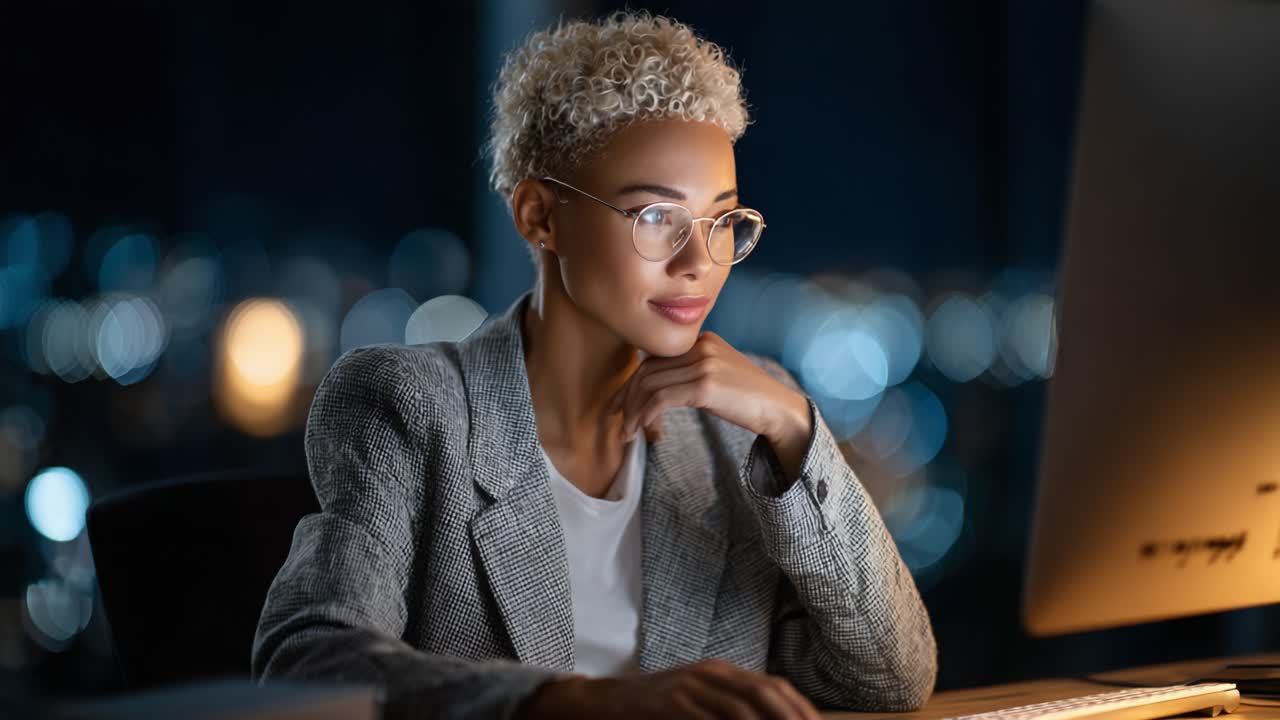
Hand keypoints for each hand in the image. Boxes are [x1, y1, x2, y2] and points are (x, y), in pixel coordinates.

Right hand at [517, 659, 821, 719]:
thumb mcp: (698, 700)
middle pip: (765, 694)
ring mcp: (689, 687)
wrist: (604, 703)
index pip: (775, 687)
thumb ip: (730, 706)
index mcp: (721, 671)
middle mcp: (709, 673)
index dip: (802, 710)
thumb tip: (775, 717)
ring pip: (741, 710)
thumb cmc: (656, 709)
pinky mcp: (670, 705)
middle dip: (793, 719)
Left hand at [609, 332, 812, 478]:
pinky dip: (645, 414)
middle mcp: (700, 346)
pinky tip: (641, 428)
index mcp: (702, 339)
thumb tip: (654, 390)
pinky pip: (662, 398)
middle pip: (647, 369)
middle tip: (615, 420)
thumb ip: (689, 373)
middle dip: (626, 397)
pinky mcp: (705, 385)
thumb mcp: (716, 375)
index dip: (631, 382)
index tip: (619, 404)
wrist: (778, 409)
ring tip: (627, 432)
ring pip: (650, 384)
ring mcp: (703, 364)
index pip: (654, 358)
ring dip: (633, 411)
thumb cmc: (747, 399)